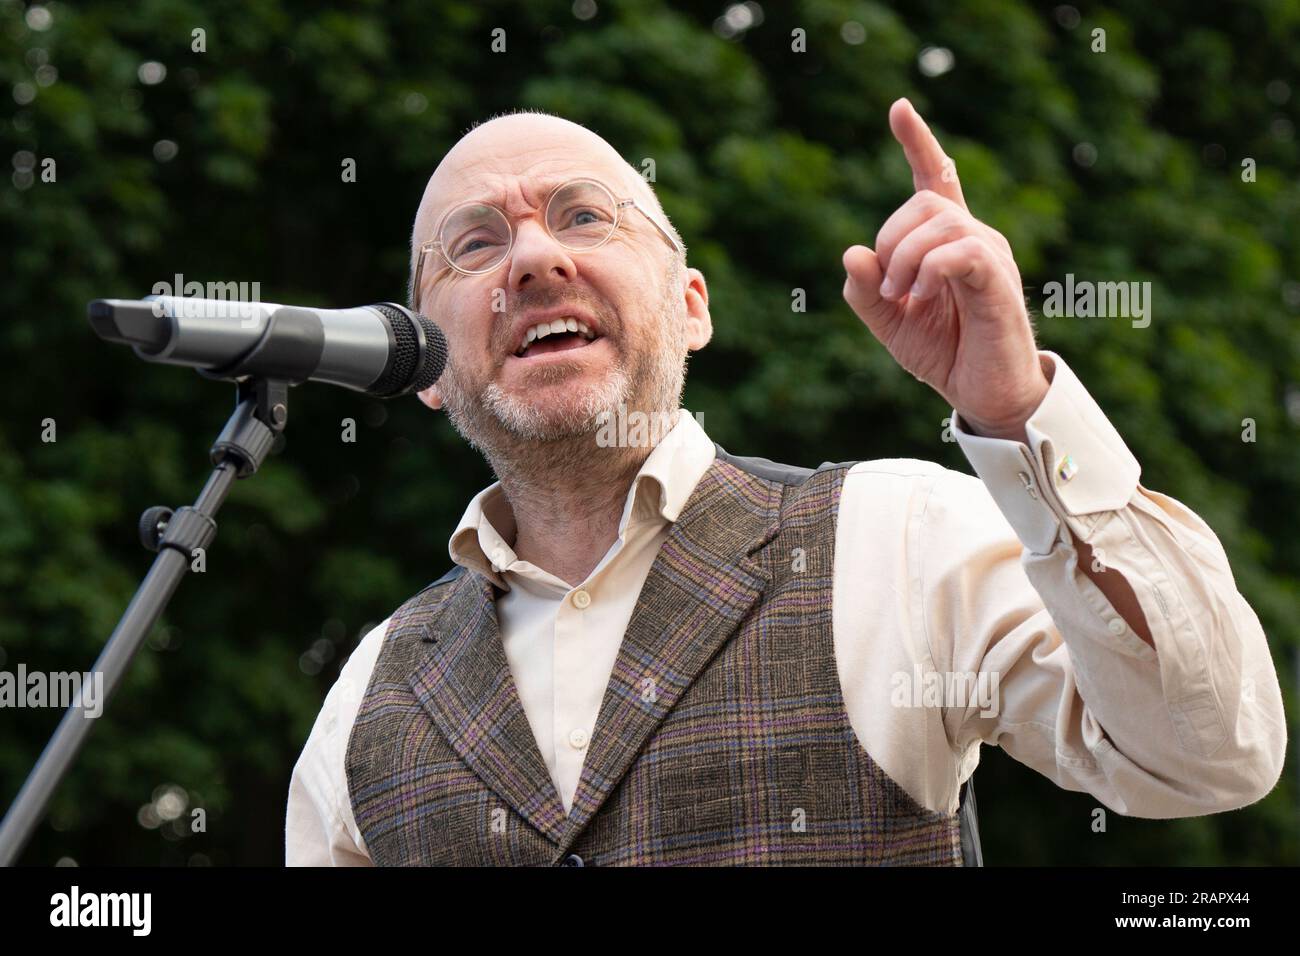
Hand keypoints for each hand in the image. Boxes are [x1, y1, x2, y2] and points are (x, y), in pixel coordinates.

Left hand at [842, 98, 1048, 441]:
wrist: (984, 394)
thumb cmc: (943, 353)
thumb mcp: (888, 323)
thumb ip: (865, 291)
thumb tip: (851, 253)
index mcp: (946, 243)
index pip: (935, 179)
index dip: (918, 143)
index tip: (899, 108)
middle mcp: (974, 238)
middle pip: (925, 203)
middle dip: (890, 238)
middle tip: (886, 286)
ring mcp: (990, 257)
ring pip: (941, 222)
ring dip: (905, 258)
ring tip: (901, 297)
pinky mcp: (998, 282)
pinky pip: (961, 251)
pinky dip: (929, 268)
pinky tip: (919, 296)